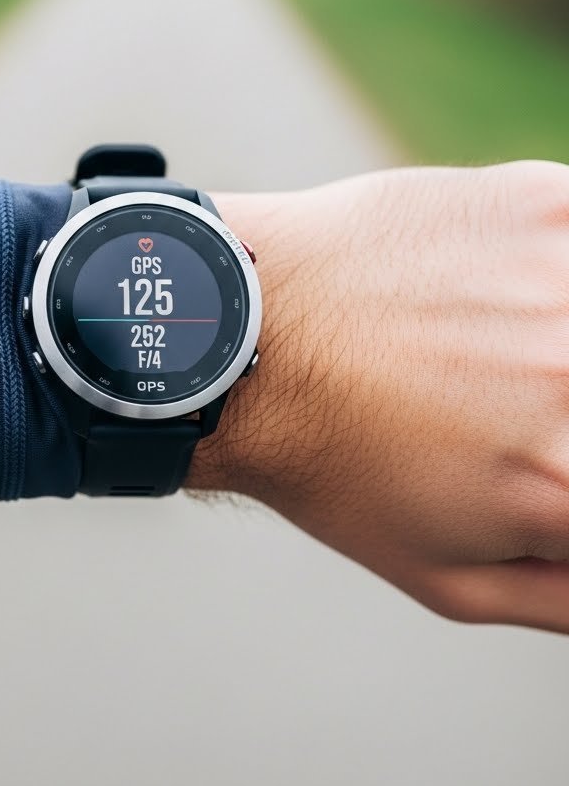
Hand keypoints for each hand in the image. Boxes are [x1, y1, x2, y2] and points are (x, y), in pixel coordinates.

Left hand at [190, 162, 568, 633]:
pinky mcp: (549, 205)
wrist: (248, 333)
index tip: (550, 460)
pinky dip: (559, 278)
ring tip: (506, 358)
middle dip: (561, 415)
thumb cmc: (340, 465)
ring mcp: (568, 279)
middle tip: (516, 407)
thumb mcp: (454, 579)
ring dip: (558, 344)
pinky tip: (511, 294)